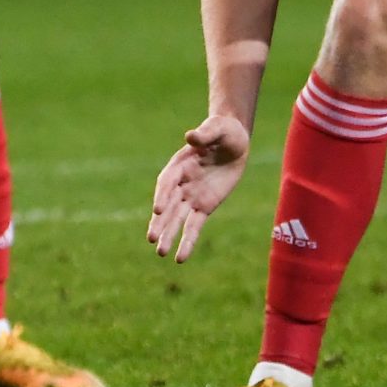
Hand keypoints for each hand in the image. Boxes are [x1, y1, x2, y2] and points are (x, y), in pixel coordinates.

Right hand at [147, 112, 250, 261]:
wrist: (235, 141)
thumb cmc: (224, 131)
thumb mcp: (218, 128)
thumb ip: (204, 134)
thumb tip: (191, 137)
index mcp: (179, 164)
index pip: (167, 182)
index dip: (163, 194)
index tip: (158, 209)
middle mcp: (180, 183)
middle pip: (168, 205)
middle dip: (161, 222)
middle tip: (152, 239)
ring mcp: (190, 197)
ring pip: (177, 219)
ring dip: (169, 235)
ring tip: (161, 252)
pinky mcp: (203, 207)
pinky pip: (194, 227)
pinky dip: (188, 241)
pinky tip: (180, 258)